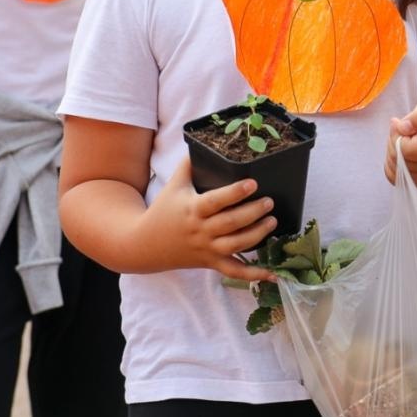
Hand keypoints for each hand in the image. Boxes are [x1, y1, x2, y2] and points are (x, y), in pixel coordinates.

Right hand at [139, 155, 278, 281]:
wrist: (145, 245)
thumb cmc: (163, 210)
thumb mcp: (174, 185)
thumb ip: (189, 164)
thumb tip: (203, 142)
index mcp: (193, 209)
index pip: (216, 201)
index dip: (235, 192)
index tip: (253, 183)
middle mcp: (201, 231)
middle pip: (231, 224)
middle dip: (253, 213)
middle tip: (270, 201)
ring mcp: (207, 249)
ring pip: (236, 246)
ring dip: (257, 235)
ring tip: (272, 221)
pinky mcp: (211, 262)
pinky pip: (234, 271)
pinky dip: (253, 275)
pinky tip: (272, 274)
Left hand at [384, 97, 416, 189]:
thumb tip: (402, 128)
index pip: (408, 149)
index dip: (398, 135)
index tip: (403, 124)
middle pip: (400, 159)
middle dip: (394, 142)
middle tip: (403, 130)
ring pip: (395, 169)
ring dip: (392, 151)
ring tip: (404, 140)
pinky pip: (393, 177)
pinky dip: (391, 163)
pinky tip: (401, 151)